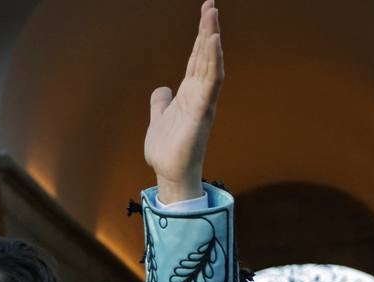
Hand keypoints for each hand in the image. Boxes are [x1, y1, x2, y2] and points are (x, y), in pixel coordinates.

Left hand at [144, 1, 221, 202]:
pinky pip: (211, 83)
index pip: (197, 58)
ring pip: (211, 64)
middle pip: (205, 56)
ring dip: (211, 39)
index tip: (205, 12)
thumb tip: (161, 89)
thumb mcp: (159, 118)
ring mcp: (202, 102)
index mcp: (189, 93)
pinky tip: (213, 43)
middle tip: (211, 5)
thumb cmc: (167, 150)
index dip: (201, 36)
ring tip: (212, 15)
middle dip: (208, 30)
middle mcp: (199, 94)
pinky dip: (213, 62)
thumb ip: (161, 102)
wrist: (169, 173)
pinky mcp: (201, 112)